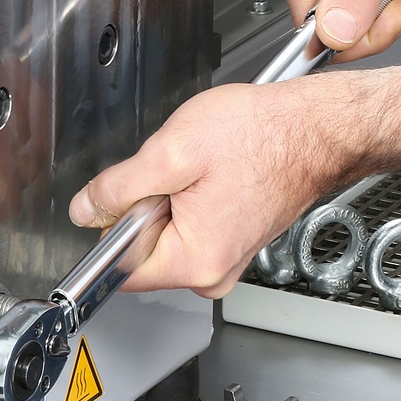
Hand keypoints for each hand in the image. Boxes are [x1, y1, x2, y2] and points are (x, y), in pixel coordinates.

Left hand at [67, 77, 360, 297]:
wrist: (314, 128)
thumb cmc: (262, 136)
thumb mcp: (171, 152)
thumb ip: (118, 187)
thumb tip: (86, 210)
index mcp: (195, 261)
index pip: (119, 269)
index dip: (109, 227)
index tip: (121, 199)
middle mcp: (212, 272)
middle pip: (140, 251)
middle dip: (142, 209)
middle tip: (172, 174)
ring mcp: (225, 259)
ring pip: (162, 236)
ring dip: (165, 202)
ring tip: (197, 172)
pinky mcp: (231, 242)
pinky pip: (187, 228)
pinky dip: (186, 201)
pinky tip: (209, 176)